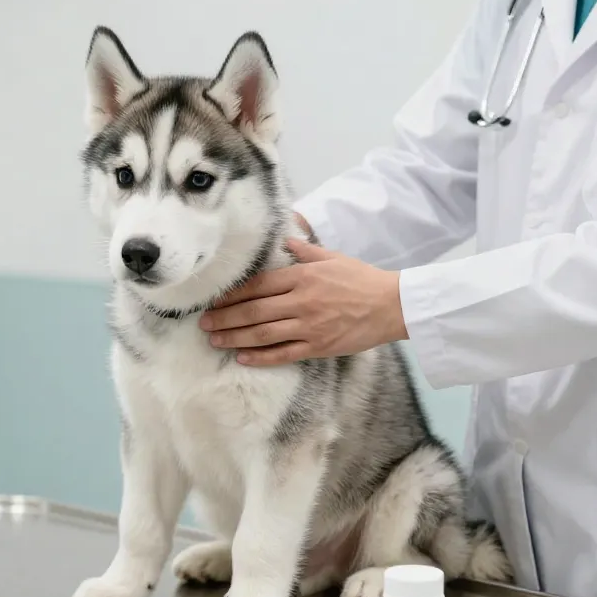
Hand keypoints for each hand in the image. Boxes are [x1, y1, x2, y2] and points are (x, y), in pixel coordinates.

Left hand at [198, 239, 408, 365]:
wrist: (393, 305)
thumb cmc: (363, 280)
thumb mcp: (333, 258)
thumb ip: (305, 251)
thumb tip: (285, 238)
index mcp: (302, 276)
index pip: (257, 285)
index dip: (232, 294)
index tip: (214, 300)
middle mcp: (301, 301)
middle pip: (253, 311)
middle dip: (224, 318)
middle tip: (203, 323)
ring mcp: (309, 326)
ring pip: (262, 333)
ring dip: (234, 338)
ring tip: (214, 340)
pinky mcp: (318, 347)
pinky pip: (282, 353)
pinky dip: (260, 357)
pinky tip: (241, 358)